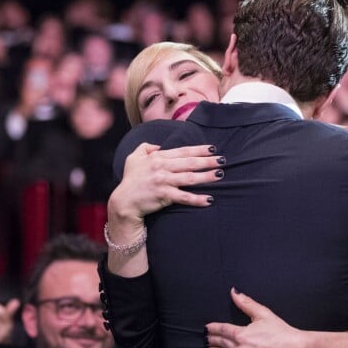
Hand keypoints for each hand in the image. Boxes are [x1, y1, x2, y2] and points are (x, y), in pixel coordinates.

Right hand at [108, 142, 224, 223]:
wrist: (124, 201)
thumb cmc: (130, 180)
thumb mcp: (133, 158)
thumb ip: (146, 148)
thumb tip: (158, 146)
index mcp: (157, 157)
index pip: (182, 151)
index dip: (199, 149)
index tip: (213, 149)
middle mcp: (161, 168)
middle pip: (189, 163)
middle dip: (207, 161)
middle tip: (223, 160)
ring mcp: (163, 182)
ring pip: (190, 178)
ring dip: (206, 176)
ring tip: (220, 175)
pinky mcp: (164, 196)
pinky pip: (184, 197)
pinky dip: (197, 199)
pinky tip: (209, 199)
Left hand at [205, 289, 305, 347]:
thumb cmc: (280, 331)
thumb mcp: (263, 313)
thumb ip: (246, 303)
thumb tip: (234, 292)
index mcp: (241, 335)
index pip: (222, 330)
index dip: (214, 328)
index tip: (207, 328)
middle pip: (222, 343)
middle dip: (213, 340)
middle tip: (207, 338)